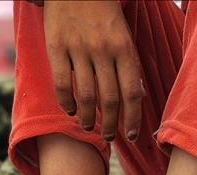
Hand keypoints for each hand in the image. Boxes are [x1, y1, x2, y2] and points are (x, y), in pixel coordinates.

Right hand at [41, 0, 142, 141]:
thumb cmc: (103, 14)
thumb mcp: (123, 35)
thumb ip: (130, 65)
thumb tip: (139, 97)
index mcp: (124, 48)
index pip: (132, 93)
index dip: (133, 119)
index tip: (131, 136)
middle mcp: (103, 50)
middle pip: (109, 99)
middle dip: (110, 125)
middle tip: (109, 137)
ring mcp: (78, 48)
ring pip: (85, 96)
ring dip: (88, 118)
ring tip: (89, 127)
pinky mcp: (56, 46)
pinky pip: (61, 83)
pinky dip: (66, 102)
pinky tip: (70, 111)